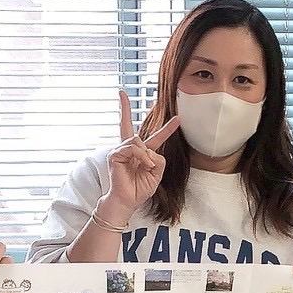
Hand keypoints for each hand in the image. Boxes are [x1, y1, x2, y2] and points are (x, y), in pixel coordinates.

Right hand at [101, 90, 180, 221]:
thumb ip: (158, 159)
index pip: (155, 137)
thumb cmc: (140, 189)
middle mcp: (130, 149)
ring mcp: (120, 151)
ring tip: (147, 167)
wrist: (128, 200)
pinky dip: (141, 156)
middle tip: (120, 93)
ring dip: (146, 155)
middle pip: (127, 124)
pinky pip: (133, 148)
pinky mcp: (115, 155)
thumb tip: (149, 150)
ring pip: (138, 141)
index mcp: (143, 153)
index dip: (167, 129)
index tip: (178, 118)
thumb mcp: (157, 174)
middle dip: (124, 107)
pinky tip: (142, 165)